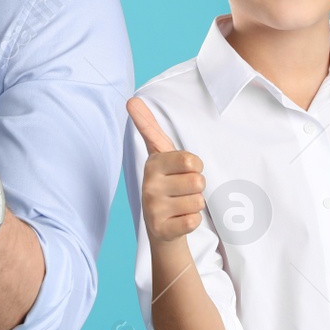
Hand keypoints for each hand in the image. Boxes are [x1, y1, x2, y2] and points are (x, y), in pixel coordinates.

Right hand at [126, 97, 206, 242]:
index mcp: (152, 164)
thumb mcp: (160, 154)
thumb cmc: (166, 183)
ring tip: (179, 205)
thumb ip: (148, 127)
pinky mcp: (162, 230)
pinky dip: (192, 221)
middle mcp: (149, 185)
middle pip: (198, 182)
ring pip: (198, 202)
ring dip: (194, 204)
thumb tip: (131, 99)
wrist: (162, 226)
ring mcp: (153, 209)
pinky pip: (193, 221)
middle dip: (197, 187)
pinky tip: (179, 220)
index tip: (183, 169)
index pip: (190, 160)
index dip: (195, 166)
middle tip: (182, 191)